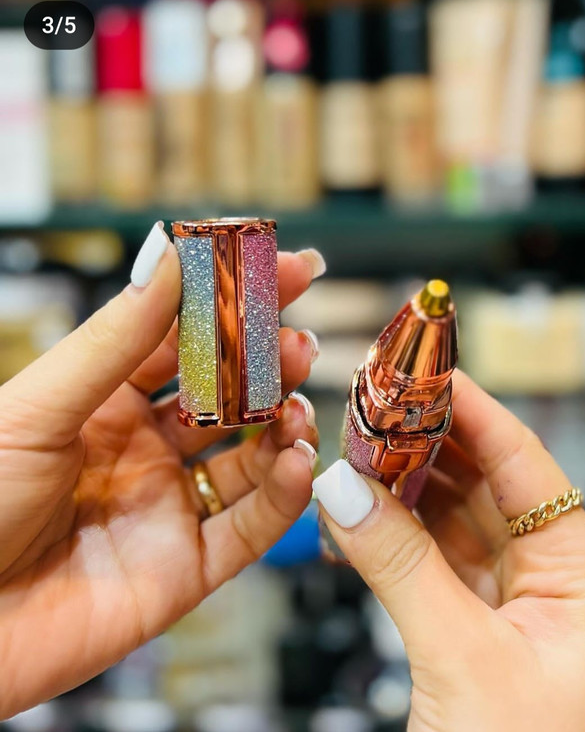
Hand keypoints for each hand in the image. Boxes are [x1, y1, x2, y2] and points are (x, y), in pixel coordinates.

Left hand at [0, 223, 322, 717]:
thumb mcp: (39, 408)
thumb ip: (113, 340)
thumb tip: (166, 260)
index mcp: (105, 403)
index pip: (184, 339)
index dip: (232, 303)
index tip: (282, 270)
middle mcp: (145, 451)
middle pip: (227, 399)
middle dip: (268, 369)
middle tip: (301, 345)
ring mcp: (169, 507)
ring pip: (249, 460)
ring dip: (283, 430)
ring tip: (298, 409)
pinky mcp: (185, 569)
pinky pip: (249, 529)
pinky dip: (282, 497)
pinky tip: (296, 463)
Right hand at [314, 371, 584, 731]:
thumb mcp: (463, 660)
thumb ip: (399, 568)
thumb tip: (343, 492)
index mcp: (582, 575)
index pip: (526, 462)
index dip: (473, 410)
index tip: (425, 372)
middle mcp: (547, 577)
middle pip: (481, 481)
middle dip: (423, 444)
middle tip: (370, 411)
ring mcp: (505, 597)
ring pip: (448, 517)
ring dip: (398, 488)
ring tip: (352, 458)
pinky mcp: (467, 621)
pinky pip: (426, 558)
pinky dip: (388, 537)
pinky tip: (354, 522)